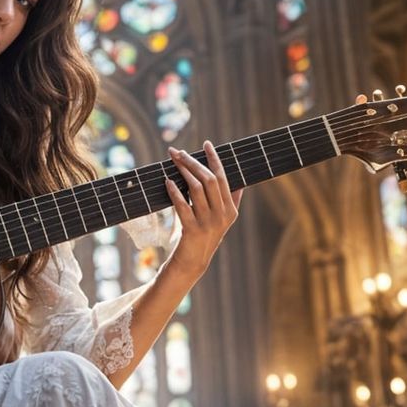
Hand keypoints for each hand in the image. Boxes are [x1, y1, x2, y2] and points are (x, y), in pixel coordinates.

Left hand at [163, 141, 243, 275]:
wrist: (192, 263)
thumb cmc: (203, 236)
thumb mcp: (221, 220)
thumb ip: (229, 202)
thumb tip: (239, 182)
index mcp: (230, 210)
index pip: (223, 178)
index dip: (214, 159)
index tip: (206, 144)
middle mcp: (222, 215)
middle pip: (209, 180)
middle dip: (193, 162)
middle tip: (178, 151)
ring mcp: (208, 223)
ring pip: (196, 189)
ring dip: (183, 172)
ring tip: (173, 162)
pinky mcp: (192, 230)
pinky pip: (183, 205)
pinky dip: (175, 191)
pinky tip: (167, 181)